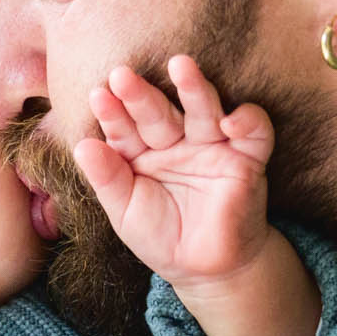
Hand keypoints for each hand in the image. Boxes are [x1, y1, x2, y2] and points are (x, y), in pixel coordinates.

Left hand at [75, 55, 279, 289]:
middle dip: (142, 95)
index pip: (125, 128)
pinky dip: (247, 121)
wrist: (205, 270)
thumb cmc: (161, 237)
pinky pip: (254, 132)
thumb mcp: (125, 212)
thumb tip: (82, 146)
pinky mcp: (247, 158)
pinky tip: (230, 121)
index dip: (113, 115)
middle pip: (159, 113)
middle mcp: (176, 142)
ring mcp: (212, 145)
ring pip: (204, 109)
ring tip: (180, 65)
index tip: (97, 97)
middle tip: (123, 75)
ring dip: (194, 87)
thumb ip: (107, 179)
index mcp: (142, 152)